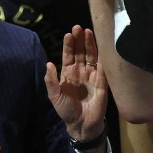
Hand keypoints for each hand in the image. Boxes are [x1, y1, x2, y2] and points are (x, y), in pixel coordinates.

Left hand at [45, 25, 108, 141]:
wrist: (82, 124)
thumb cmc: (66, 110)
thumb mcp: (54, 96)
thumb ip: (51, 81)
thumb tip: (48, 63)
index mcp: (68, 73)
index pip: (69, 54)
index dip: (69, 44)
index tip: (69, 34)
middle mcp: (80, 71)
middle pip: (81, 51)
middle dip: (80, 39)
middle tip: (79, 27)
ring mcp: (92, 75)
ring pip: (92, 56)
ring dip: (91, 44)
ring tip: (89, 32)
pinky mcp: (103, 81)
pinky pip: (103, 67)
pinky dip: (103, 56)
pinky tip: (103, 46)